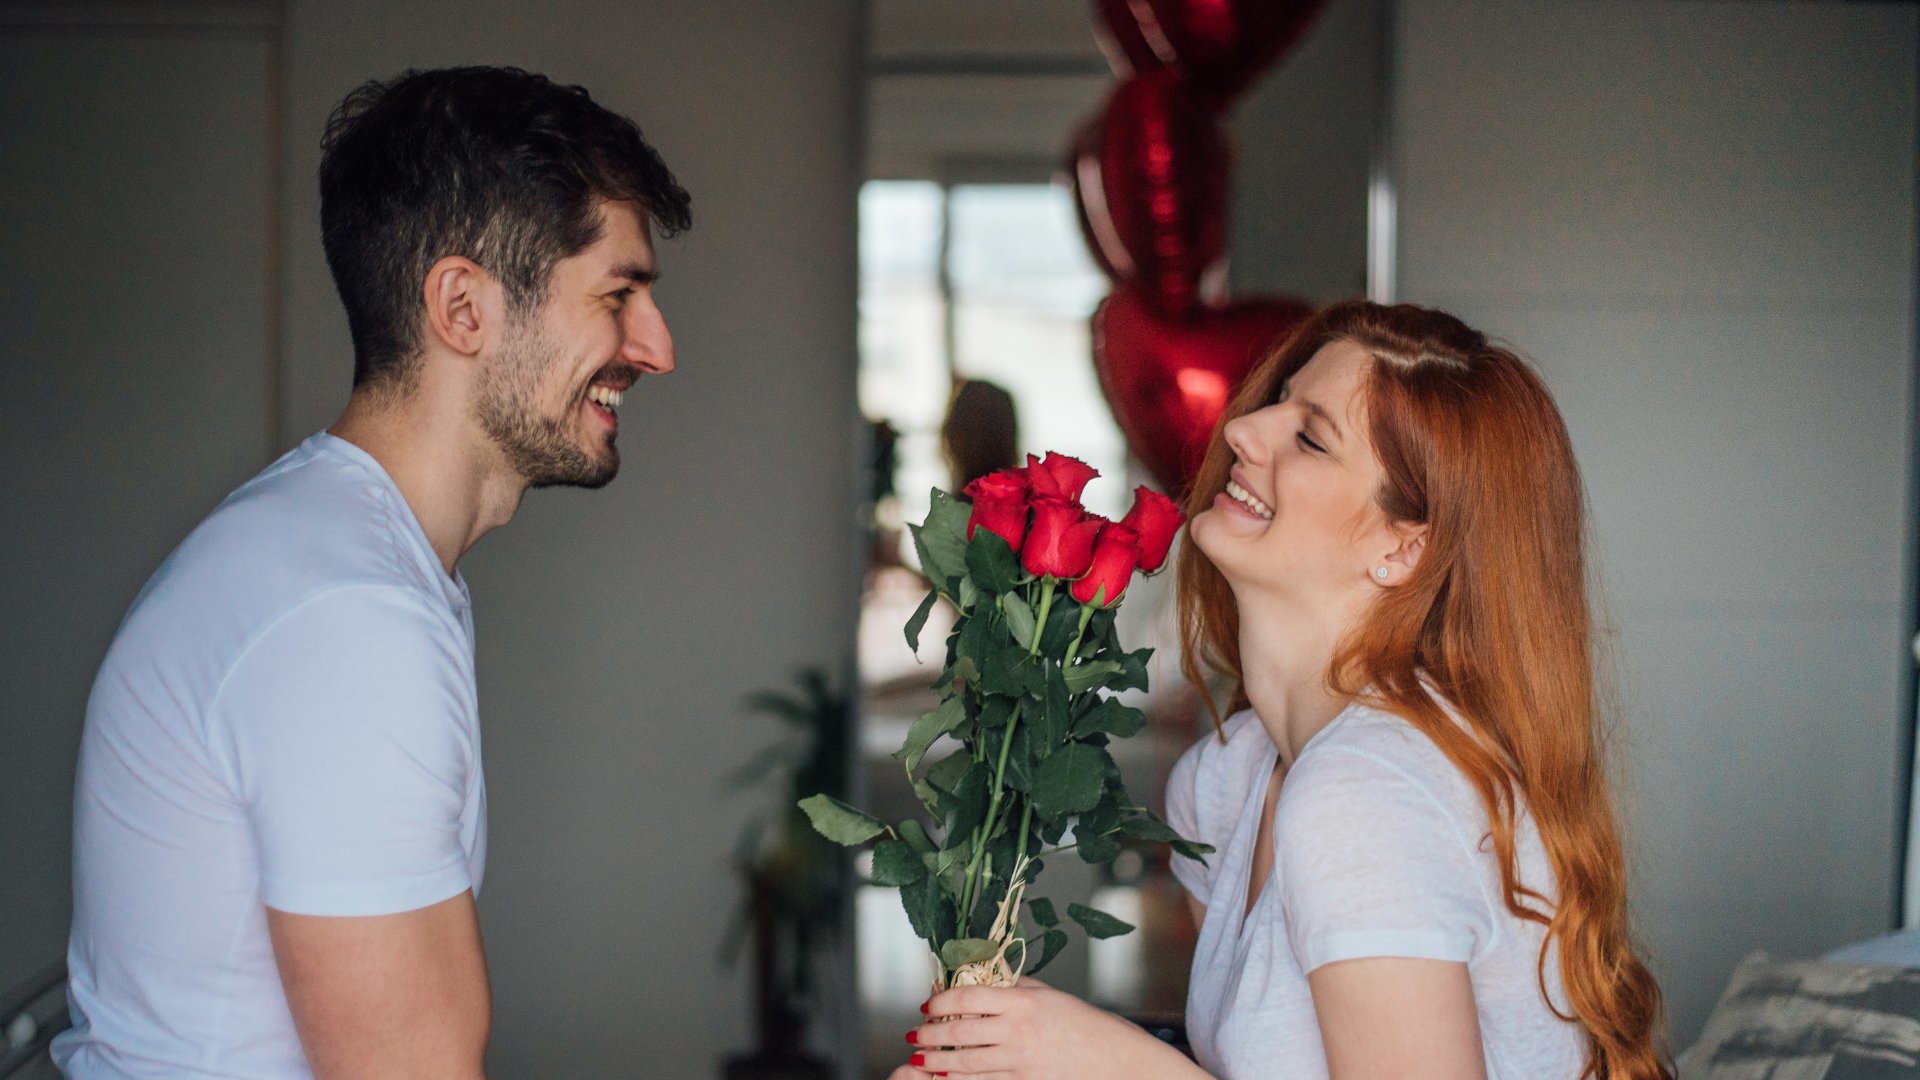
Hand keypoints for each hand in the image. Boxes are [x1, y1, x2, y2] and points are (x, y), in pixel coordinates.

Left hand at [901, 981, 1191, 1078]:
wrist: (1117, 1061)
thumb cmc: (1089, 1026)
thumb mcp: (1052, 996)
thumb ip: (1017, 987)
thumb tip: (985, 978)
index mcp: (1025, 1002)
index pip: (970, 996)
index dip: (942, 1000)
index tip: (928, 1003)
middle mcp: (1019, 1031)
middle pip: (961, 1031)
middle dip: (931, 1033)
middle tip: (914, 1034)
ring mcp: (1021, 1061)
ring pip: (967, 1062)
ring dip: (938, 1060)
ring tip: (920, 1057)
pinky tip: (946, 1077)